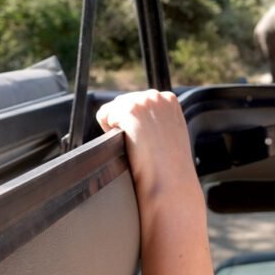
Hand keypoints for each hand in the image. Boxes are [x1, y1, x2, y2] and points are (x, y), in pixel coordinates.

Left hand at [96, 90, 199, 212]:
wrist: (170, 178)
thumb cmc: (170, 164)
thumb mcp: (171, 133)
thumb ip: (158, 119)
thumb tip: (138, 120)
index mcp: (169, 99)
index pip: (138, 101)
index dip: (135, 121)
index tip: (145, 138)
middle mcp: (156, 96)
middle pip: (122, 102)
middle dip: (123, 121)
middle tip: (137, 144)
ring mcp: (142, 102)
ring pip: (111, 108)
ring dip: (115, 126)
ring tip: (132, 144)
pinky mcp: (129, 111)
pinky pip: (103, 115)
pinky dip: (107, 129)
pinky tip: (124, 142)